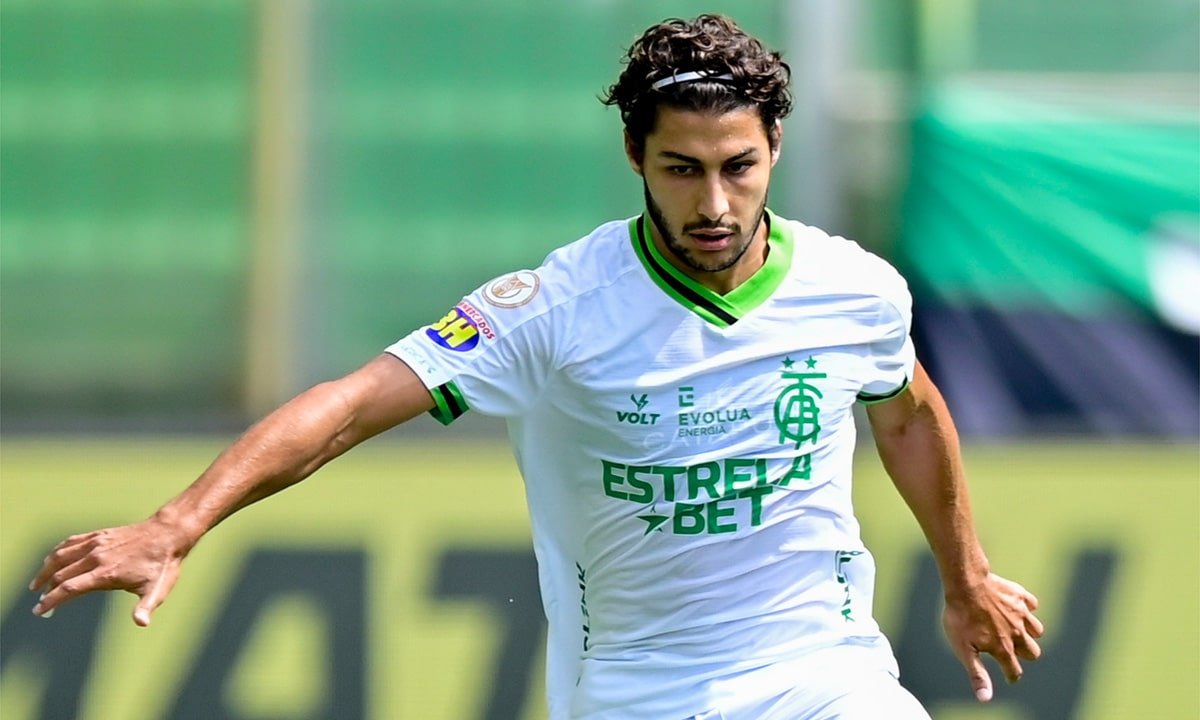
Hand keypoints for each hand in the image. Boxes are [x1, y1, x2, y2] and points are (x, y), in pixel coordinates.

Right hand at [29, 517, 192, 625]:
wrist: (168, 533)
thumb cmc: (162, 565)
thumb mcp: (157, 590)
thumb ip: (145, 607)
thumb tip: (141, 623)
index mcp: (106, 573)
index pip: (69, 589)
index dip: (51, 601)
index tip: (39, 611)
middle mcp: (96, 557)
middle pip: (60, 574)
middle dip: (46, 591)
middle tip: (39, 604)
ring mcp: (96, 543)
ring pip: (61, 556)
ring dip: (46, 570)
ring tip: (37, 584)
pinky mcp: (99, 534)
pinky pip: (71, 542)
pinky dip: (57, 552)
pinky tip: (53, 560)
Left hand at [942, 573, 1043, 702]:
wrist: (966, 583)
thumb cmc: (960, 617)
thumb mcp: (963, 648)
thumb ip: (977, 673)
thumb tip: (985, 698)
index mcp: (1003, 648)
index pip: (1015, 671)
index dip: (1011, 675)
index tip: (1008, 675)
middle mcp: (1017, 633)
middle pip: (1033, 652)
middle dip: (1024, 655)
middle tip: (1010, 649)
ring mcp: (1021, 614)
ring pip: (1037, 630)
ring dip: (1029, 633)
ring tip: (1014, 629)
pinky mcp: (1021, 596)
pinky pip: (1033, 605)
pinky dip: (1027, 608)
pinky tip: (1015, 607)